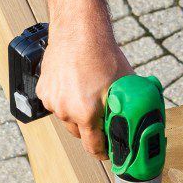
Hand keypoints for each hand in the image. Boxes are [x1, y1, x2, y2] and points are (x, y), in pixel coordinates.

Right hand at [36, 23, 129, 159]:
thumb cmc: (103, 55)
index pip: (93, 147)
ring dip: (77, 113)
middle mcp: (65, 110)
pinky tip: (76, 85)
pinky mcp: (43, 90)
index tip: (109, 151)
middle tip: (103, 119)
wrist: (79, 30)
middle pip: (79, 133)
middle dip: (92, 130)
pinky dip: (65, 99)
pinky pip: (56, 103)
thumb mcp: (125, 85)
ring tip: (89, 95)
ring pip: (67, 117)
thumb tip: (139, 124)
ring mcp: (52, 100)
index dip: (103, 151)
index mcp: (86, 113)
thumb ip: (129, 109)